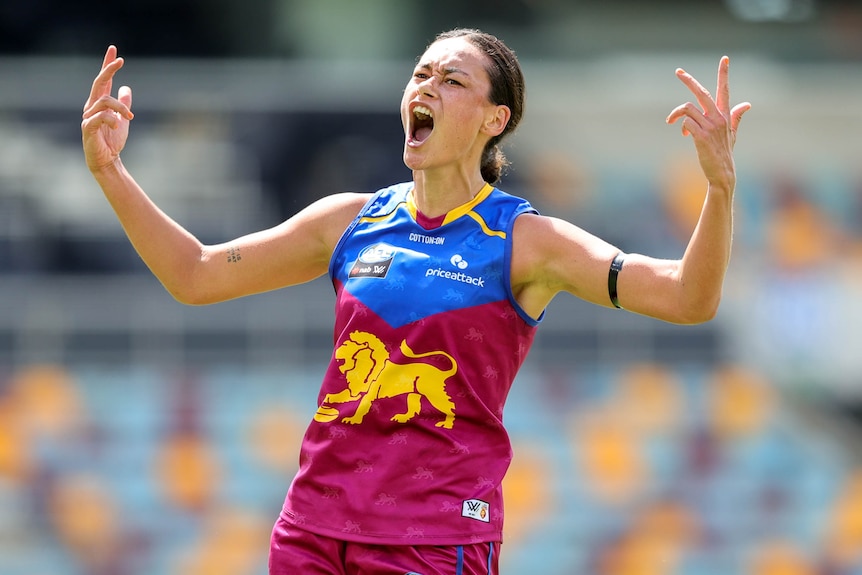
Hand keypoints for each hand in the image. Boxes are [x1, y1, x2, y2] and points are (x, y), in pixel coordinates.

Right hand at [81, 46, 134, 172]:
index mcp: (100, 103)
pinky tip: (117, 126)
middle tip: (120, 60)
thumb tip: (126, 88)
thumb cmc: (112, 141)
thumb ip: (123, 104)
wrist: (107, 160)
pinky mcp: (87, 127)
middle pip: (99, 82)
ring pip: (104, 100)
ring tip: (130, 117)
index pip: (104, 80)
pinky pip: (99, 116)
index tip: (114, 50)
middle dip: (108, 69)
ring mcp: (88, 116)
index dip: (108, 65)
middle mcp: (92, 106)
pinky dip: (112, 119)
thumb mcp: (123, 120)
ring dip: (120, 107)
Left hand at [665, 56, 750, 190]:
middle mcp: (718, 118)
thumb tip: (747, 104)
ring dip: (676, 113)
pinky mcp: (701, 136)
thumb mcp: (732, 134)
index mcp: (725, 115)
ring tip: (671, 121)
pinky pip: (686, 122)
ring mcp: (710, 126)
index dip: (725, 74)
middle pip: (701, 93)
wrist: (722, 173)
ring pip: (688, 108)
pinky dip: (681, 125)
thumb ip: (736, 117)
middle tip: (678, 71)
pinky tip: (683, 134)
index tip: (725, 58)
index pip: (725, 90)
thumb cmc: (725, 153)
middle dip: (688, 80)